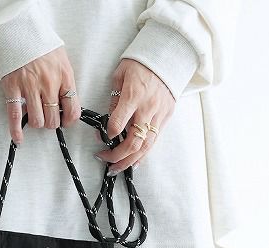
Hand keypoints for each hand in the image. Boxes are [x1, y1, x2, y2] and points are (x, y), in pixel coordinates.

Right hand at [0, 47, 80, 144]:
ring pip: (37, 121)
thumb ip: (65, 82)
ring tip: (35, 116)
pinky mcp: (13, 87)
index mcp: (64, 76)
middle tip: (48, 117)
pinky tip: (18, 138)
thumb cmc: (41, 46)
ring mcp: (30, 86)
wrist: (19, 29)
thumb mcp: (62, 60)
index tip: (65, 121)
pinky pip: (15, 116)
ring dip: (37, 123)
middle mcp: (48, 83)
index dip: (69, 120)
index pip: (73, 110)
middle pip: (53, 120)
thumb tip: (65, 104)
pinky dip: (16, 131)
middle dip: (51, 123)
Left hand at [95, 59, 174, 173]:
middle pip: (133, 142)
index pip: (118, 124)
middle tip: (105, 161)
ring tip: (116, 169)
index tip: (101, 138)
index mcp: (133, 95)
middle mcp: (147, 108)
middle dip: (117, 156)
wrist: (167, 56)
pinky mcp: (166, 118)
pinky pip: (154, 142)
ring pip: (145, 147)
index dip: (108, 135)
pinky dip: (142, 155)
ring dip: (129, 162)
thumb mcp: (120, 75)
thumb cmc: (140, 64)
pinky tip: (132, 163)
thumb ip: (114, 100)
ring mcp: (159, 115)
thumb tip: (108, 123)